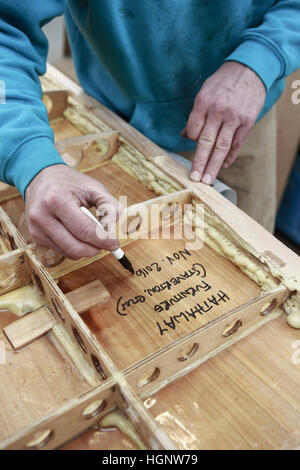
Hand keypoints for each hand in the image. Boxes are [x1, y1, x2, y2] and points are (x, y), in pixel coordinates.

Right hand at [25, 164, 121, 259]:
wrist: (40, 178)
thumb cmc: (70, 183)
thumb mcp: (93, 187)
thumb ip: (110, 205)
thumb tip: (115, 230)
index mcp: (57, 199)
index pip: (85, 230)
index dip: (103, 240)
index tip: (115, 244)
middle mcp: (42, 216)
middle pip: (76, 247)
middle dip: (96, 249)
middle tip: (106, 243)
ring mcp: (36, 228)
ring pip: (69, 253)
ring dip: (86, 250)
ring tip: (92, 236)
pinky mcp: (35, 236)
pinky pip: (62, 252)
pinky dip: (75, 248)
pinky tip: (77, 234)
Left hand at [182, 61, 266, 183]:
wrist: (250, 69)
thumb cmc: (223, 82)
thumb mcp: (204, 92)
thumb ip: (196, 115)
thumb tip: (186, 135)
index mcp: (203, 102)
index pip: (193, 130)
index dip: (192, 139)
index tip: (194, 142)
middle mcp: (218, 111)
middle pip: (206, 142)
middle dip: (199, 162)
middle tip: (195, 178)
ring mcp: (234, 118)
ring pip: (222, 146)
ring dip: (214, 165)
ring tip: (208, 179)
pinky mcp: (247, 121)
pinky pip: (237, 143)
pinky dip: (230, 156)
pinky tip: (224, 165)